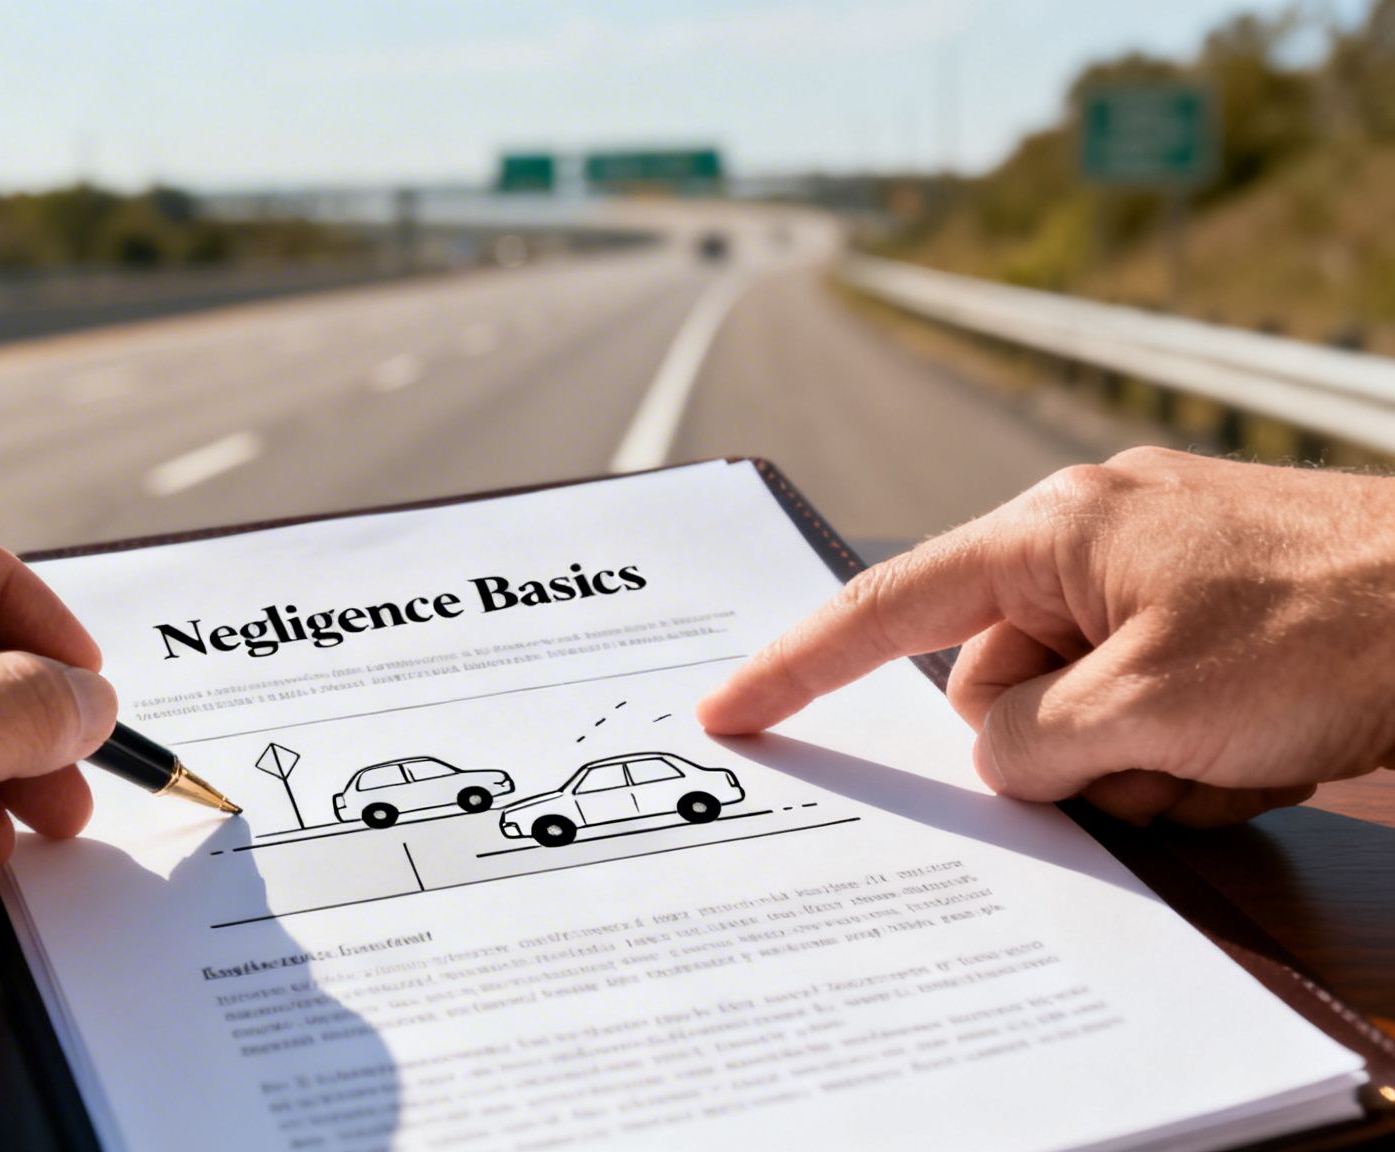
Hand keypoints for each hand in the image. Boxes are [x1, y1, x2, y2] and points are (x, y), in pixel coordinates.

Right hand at [698, 447, 1394, 825]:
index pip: (892, 605)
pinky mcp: (1212, 642)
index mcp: (1055, 530)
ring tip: (1225, 756)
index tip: (732, 704)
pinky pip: (1144, 731)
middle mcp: (1094, 549)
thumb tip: (1001, 758)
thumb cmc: (1335, 622)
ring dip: (1134, 770)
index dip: (801, 662)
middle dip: (1051, 749)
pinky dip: (1187, 767)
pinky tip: (1257, 757)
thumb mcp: (1150, 704)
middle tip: (1140, 759)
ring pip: (1072, 724)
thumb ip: (1032, 740)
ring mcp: (1158, 595)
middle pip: (995, 689)